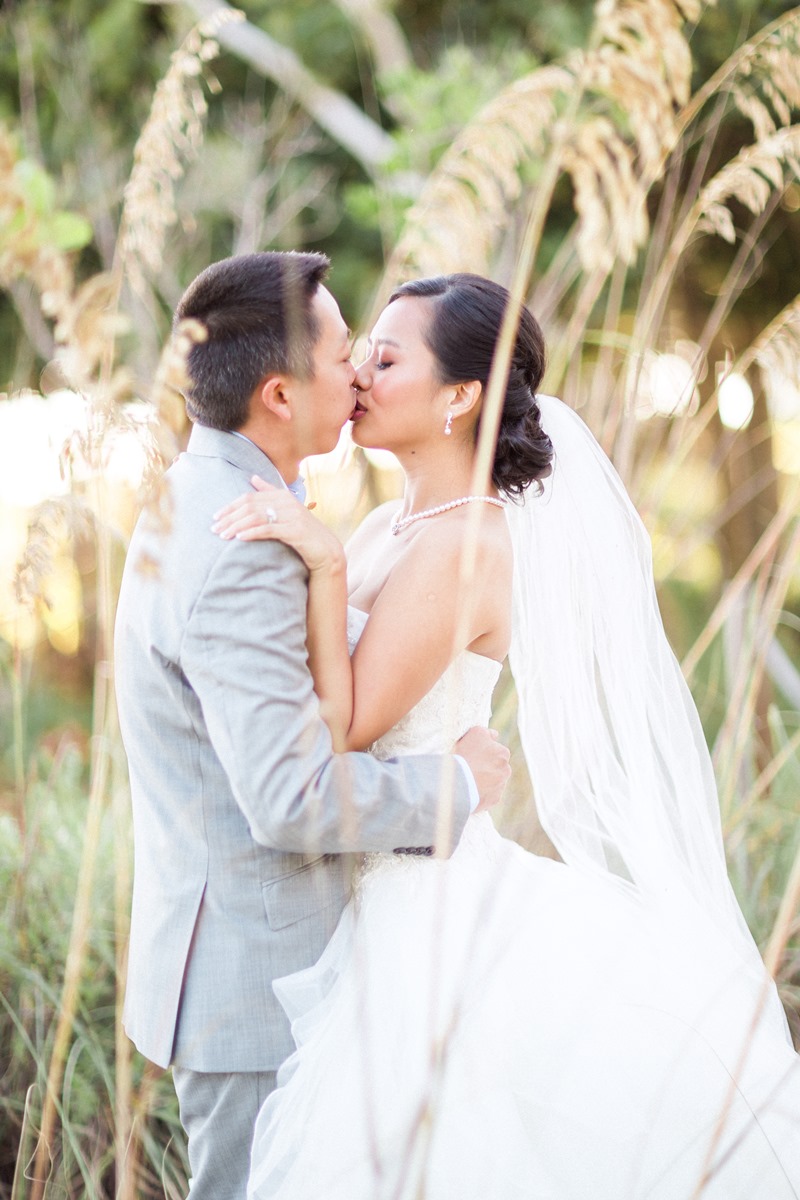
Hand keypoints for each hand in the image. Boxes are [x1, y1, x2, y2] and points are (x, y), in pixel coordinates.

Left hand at [212, 477, 344, 573]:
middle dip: (229, 517)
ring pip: (256, 517)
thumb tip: (253, 478)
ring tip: (223, 536)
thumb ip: (270, 493)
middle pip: (250, 506)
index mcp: (283, 495)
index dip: (230, 507)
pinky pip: (268, 529)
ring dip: (236, 526)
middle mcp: (287, 502)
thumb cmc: (303, 532)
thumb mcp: (287, 511)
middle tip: (215, 529)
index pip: (250, 497)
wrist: (326, 550)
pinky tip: (240, 538)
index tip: (216, 517)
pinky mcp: (294, 530)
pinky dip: (252, 533)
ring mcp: (292, 515)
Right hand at [455, 726, 510, 812]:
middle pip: (495, 767)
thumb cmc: (465, 755)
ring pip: (493, 781)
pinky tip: (469, 790)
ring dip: (484, 780)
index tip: (471, 755)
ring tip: (467, 780)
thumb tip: (495, 735)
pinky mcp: (494, 800)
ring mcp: (500, 786)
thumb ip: (488, 732)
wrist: (458, 782)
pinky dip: (481, 793)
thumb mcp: (475, 733)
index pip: (496, 751)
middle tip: (469, 768)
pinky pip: (488, 795)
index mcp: (503, 753)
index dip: (482, 753)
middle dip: (486, 767)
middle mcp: (506, 769)